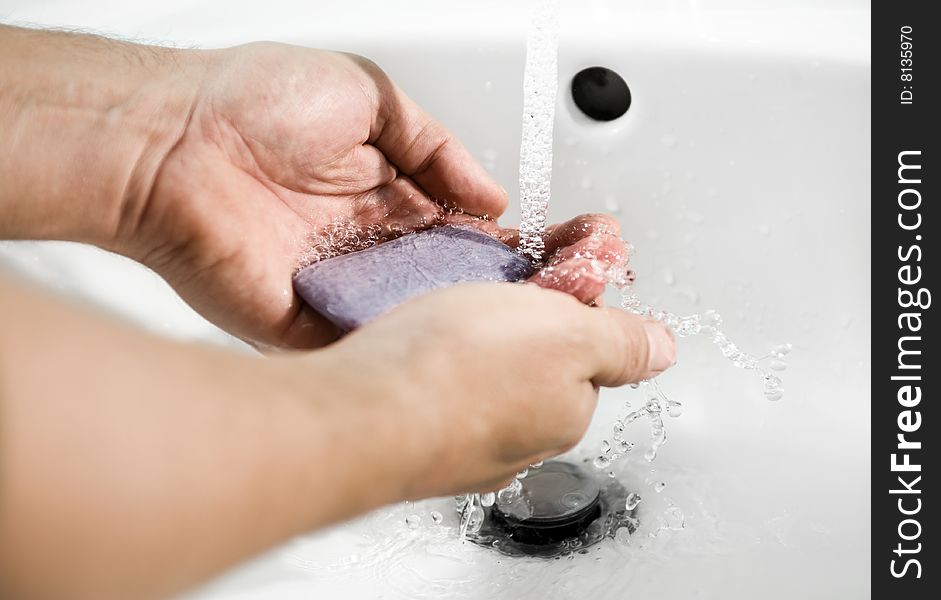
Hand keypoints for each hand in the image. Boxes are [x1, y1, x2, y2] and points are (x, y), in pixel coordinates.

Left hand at [125, 43, 627, 348]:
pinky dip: (405, 352)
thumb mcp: (371, 95)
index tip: (555, 259)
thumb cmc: (251, 102)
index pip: (460, 232)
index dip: (507, 248)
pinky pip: (365, 345)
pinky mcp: (304, 323)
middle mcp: (365, 243)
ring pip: (414, 319)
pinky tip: (456, 353)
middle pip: (445, 282)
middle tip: (555, 306)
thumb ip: (437, 147)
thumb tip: (488, 196)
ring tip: (522, 334)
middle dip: (498, 296)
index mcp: (383, 193)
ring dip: (461, 327)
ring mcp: (337, 285)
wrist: (169, 141)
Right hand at [312, 282, 675, 496]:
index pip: (586, 347)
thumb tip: (663, 348)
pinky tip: (412, 339)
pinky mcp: (411, 431)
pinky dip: (430, 356)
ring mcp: (461, 440)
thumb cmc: (454, 371)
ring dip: (471, 333)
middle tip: (493, 279)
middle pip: (533, 358)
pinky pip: (434, 382)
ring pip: (482, 370)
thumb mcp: (567, 332)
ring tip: (445, 303)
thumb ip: (622, 341)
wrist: (357, 414)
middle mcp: (518, 438)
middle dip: (520, 315)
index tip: (557, 262)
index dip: (573, 296)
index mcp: (566, 411)